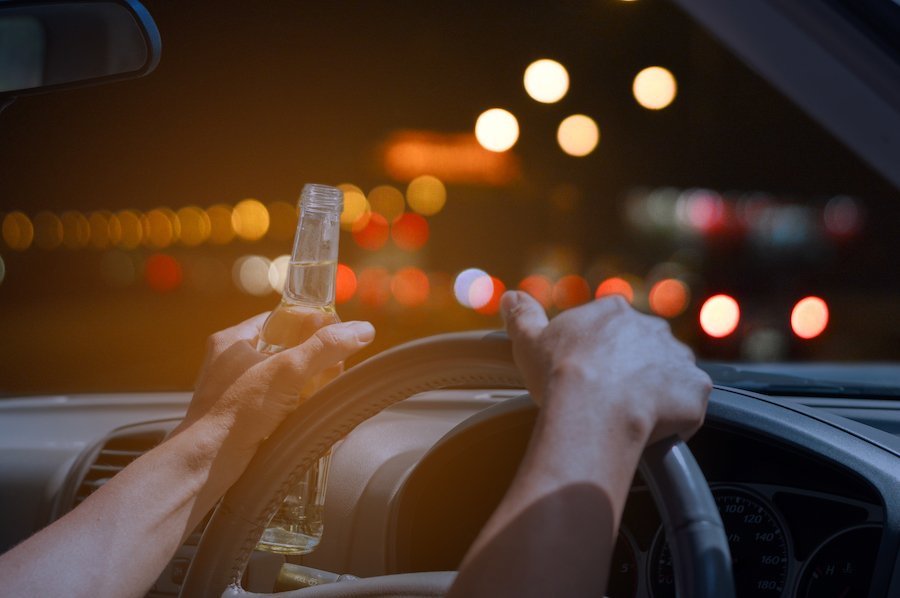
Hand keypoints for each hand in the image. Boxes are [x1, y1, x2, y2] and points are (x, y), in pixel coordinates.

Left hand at [181, 313, 374, 455]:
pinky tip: (312, 418)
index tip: (337, 337)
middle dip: (316, 363)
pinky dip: (297, 409)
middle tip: (335, 372)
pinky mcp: (241, 417)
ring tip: (326, 398)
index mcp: (234, 340)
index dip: (312, 325)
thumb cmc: (235, 414)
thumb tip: (362, 329)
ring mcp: (235, 391)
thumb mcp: (286, 373)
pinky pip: (278, 404)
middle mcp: (232, 362)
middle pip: (288, 350)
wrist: (204, 466)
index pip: (282, 319)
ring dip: (309, 388)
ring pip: (285, 379)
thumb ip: (324, 349)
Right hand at [500, 291, 709, 444]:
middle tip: (609, 398)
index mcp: (615, 312)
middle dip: (633, 369)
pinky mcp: (696, 389)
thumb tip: (510, 297)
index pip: (615, 326)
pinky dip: (677, 416)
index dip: (603, 352)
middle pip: (647, 348)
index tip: (590, 373)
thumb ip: (522, 315)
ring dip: (658, 390)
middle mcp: (652, 328)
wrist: (593, 410)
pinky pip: (690, 403)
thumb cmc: (560, 375)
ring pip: (671, 374)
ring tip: (631, 416)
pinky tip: (654, 430)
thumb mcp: (528, 340)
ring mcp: (679, 358)